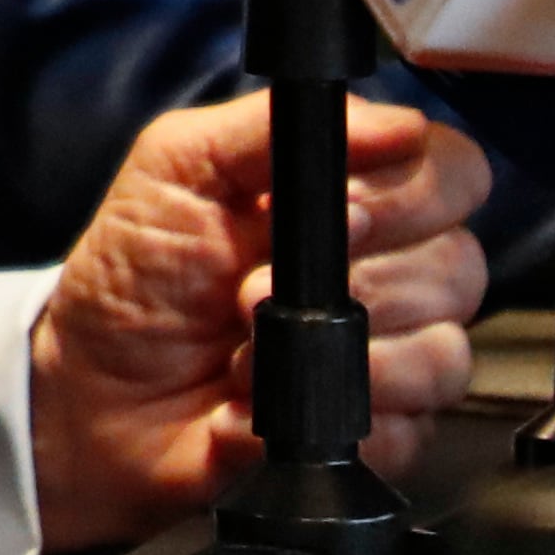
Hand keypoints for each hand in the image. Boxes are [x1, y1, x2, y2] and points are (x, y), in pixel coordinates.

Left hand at [26, 94, 492, 552]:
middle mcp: (388, 268)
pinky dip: (338, 413)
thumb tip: (390, 122)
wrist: (95, 393)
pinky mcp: (382, 432)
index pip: (452, 174)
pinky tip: (272, 401)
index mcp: (353, 191)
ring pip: (444, 348)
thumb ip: (272, 127)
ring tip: (251, 346)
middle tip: (258, 284)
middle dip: (357, 277)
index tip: (340, 213)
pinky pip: (414, 426)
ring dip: (338, 350)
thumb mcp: (177, 166)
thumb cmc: (134, 274)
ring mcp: (391, 354)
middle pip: (459, 262)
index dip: (413, 194)